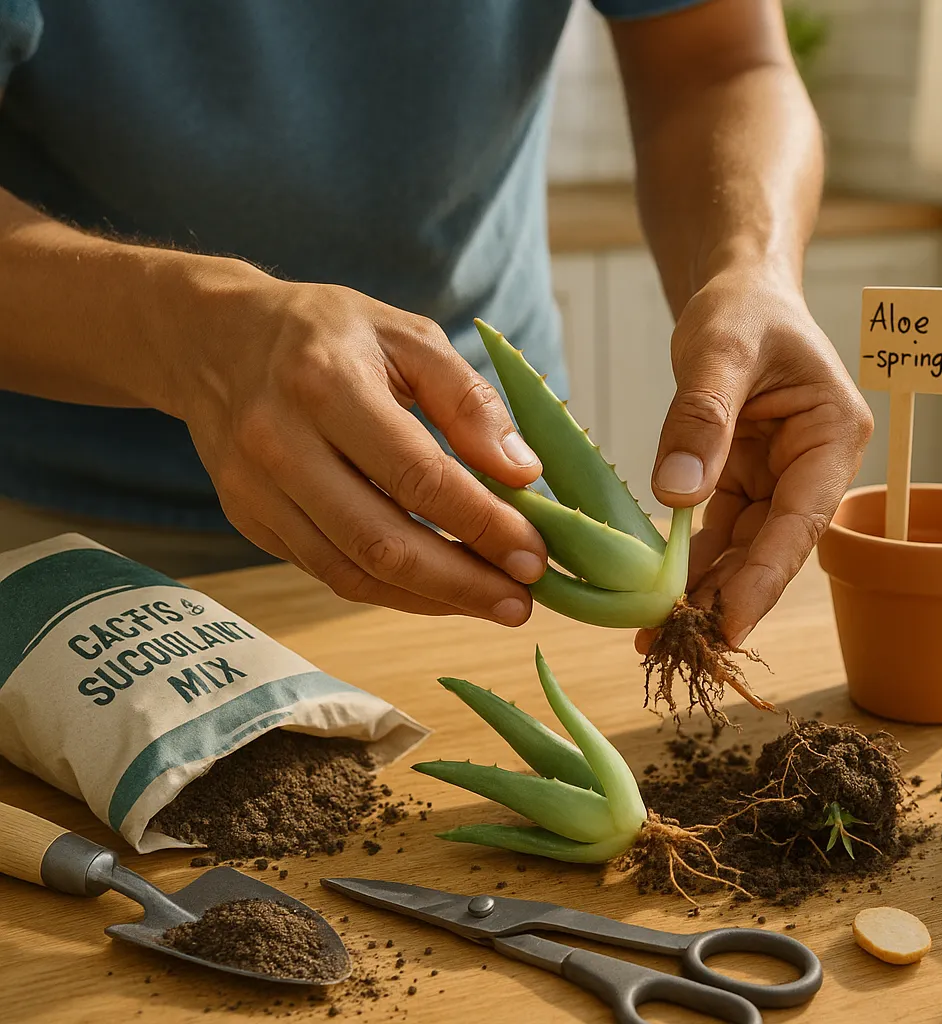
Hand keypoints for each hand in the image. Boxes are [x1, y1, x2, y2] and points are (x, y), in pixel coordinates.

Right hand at [166, 269, 546, 622]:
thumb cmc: (328, 332)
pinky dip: (392, 591)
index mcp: (326, 383)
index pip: (419, 476)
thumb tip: (523, 472)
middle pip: (382, 541)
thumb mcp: (407, 336)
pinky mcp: (247, 519)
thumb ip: (468, 401)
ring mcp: (255, 489)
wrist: (213, 339)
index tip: (536, 553)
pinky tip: (441, 591)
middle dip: (464, 582)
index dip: (484, 523)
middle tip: (524, 601)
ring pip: (354, 571)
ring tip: (494, 603)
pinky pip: (329, 572)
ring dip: (433, 599)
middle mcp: (280, 442)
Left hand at [640, 267, 872, 648]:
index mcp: (833, 438)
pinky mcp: (744, 480)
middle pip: (774, 547)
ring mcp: (779, 478)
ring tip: (654, 635)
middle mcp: (814, 468)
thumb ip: (702, 417)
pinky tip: (655, 596)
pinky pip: (719, 530)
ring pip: (745, 548)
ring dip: (705, 590)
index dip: (765, 579)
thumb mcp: (720, 348)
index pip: (800, 522)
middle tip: (676, 646)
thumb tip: (677, 495)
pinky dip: (689, 561)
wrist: (738, 287)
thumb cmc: (742, 306)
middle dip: (728, 598)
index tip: (728, 627)